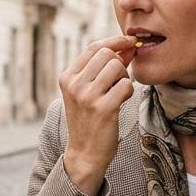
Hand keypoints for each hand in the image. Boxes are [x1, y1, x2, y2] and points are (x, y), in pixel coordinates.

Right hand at [59, 36, 136, 194]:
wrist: (85, 153)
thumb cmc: (89, 120)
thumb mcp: (87, 91)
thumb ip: (103, 68)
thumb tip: (127, 46)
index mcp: (67, 77)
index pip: (93, 47)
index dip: (114, 41)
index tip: (129, 41)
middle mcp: (74, 85)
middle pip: (107, 54)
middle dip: (119, 63)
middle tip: (119, 80)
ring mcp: (88, 97)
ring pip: (117, 67)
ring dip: (124, 77)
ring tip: (118, 92)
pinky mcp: (103, 108)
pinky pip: (126, 85)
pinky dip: (128, 91)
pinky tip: (122, 101)